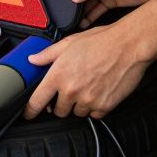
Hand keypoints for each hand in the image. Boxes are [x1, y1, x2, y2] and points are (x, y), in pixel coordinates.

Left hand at [22, 21, 152, 119]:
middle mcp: (71, 90)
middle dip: (62, 103)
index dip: (30, 110)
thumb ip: (48, 54)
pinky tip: (100, 91)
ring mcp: (88, 100)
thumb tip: (33, 59)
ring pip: (77, 113)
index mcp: (58, 75)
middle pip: (59, 111)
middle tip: (72, 89)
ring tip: (89, 86)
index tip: (29, 114)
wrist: (128, 46)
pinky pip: (94, 114)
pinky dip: (96, 107)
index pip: (37, 101)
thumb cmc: (101, 41)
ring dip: (80, 104)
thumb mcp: (69, 43)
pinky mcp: (104, 106)